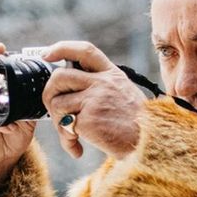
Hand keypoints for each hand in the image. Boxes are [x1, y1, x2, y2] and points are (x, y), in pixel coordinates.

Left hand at [38, 40, 146, 159]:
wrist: (148, 143)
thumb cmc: (136, 124)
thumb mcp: (123, 94)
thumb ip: (100, 86)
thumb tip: (68, 90)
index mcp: (112, 74)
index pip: (85, 51)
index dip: (62, 48)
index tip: (47, 54)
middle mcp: (103, 83)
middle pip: (60, 77)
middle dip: (50, 94)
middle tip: (55, 111)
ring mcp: (95, 99)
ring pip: (56, 102)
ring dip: (58, 122)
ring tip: (70, 135)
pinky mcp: (88, 118)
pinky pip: (63, 126)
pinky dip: (66, 140)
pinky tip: (77, 148)